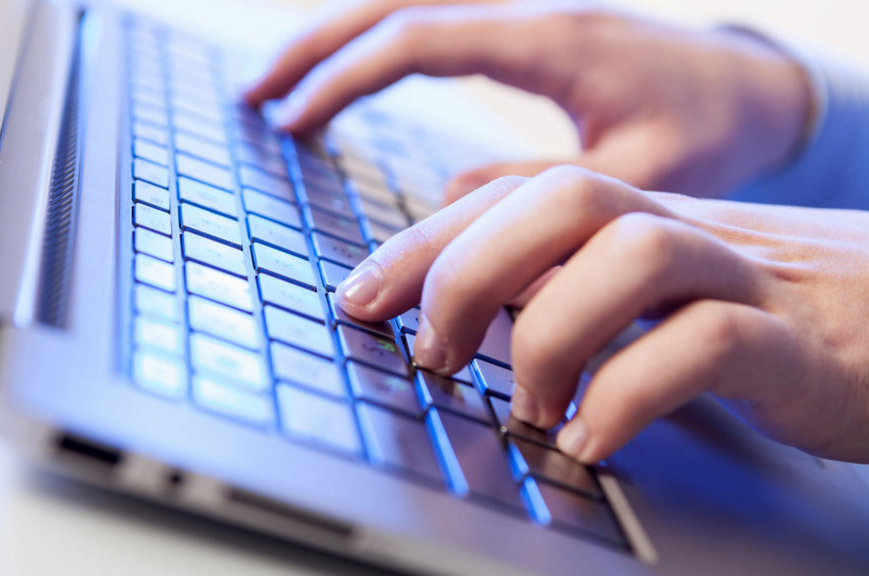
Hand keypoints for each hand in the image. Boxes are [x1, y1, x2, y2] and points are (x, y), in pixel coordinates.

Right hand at [245, 0, 810, 202]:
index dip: (344, 77)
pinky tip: (347, 74)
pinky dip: (376, 43)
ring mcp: (521, 11)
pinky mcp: (521, 27)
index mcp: (549, 38)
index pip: (417, 38)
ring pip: (405, 2)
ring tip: (278, 84)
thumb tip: (447, 197)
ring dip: (336, 37)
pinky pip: (431, 20)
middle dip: (314, 47)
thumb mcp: (638, 176)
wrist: (752, 88)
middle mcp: (526, 9)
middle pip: (393, 2)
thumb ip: (540, 190)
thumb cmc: (706, 132)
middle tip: (256, 96)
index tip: (293, 122)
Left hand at [335, 166, 868, 463]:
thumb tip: (461, 268)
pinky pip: (709, 345)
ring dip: (549, 334)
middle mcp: (681, 232)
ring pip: (630, 255)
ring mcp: (743, 280)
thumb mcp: (655, 281)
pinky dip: (632, 393)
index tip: (357, 297)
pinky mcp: (800, 346)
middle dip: (468, 271)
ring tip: (529, 407)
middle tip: (433, 351)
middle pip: (561, 201)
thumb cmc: (769, 306)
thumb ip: (563, 268)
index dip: (422, 242)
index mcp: (638, 217)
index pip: (512, 197)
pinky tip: (595, 439)